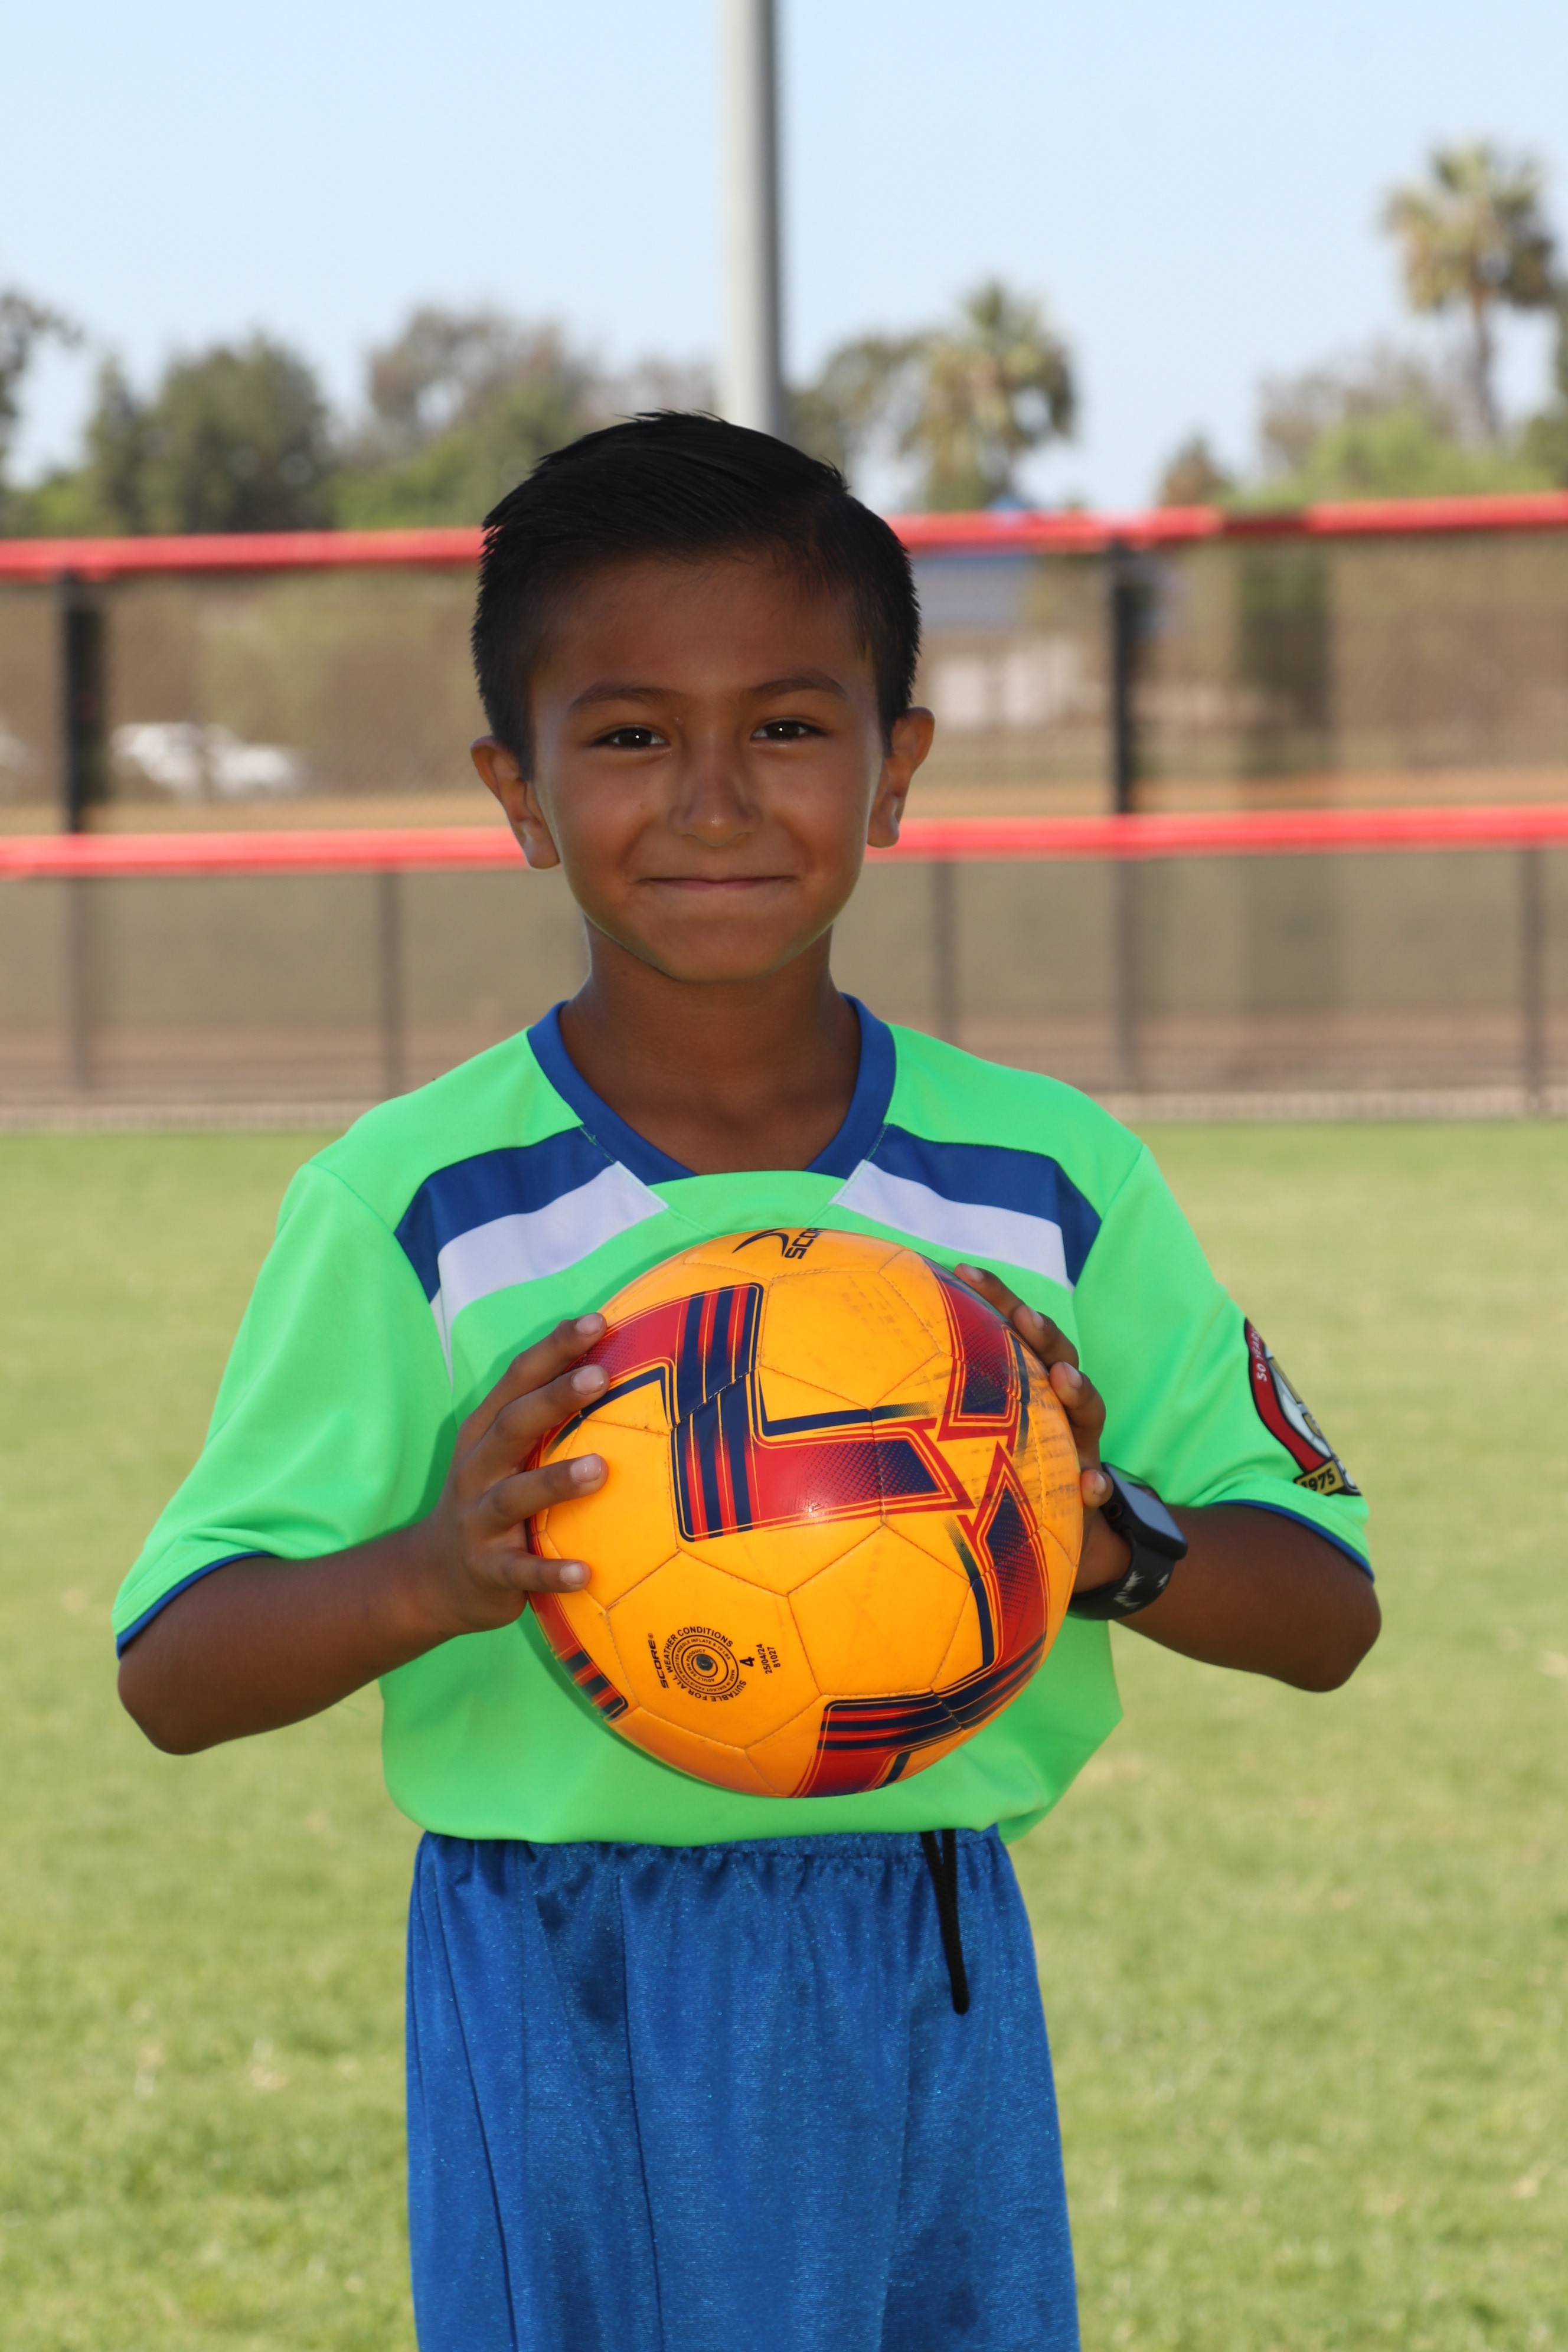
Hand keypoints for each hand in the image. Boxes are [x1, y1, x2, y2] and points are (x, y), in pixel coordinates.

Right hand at [418, 1314, 610, 1634]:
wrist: (432, 1577)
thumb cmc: (490, 1499)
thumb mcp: (505, 1453)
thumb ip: (546, 1417)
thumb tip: (613, 1365)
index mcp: (486, 1432)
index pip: (518, 1379)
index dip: (555, 1348)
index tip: (598, 1321)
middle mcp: (478, 1469)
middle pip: (514, 1425)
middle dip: (555, 1398)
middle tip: (600, 1376)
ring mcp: (478, 1519)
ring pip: (515, 1495)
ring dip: (556, 1481)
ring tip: (600, 1469)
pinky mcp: (486, 1569)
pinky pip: (519, 1571)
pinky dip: (549, 1571)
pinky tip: (584, 1573)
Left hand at [953, 1266, 1130, 1593]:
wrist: (1046, 1532)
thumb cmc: (989, 1468)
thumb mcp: (960, 1431)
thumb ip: (927, 1396)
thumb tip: (850, 1363)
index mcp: (1026, 1383)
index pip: (1012, 1328)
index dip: (993, 1296)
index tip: (961, 1269)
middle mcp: (1056, 1407)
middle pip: (1058, 1356)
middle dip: (1043, 1333)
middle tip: (1024, 1316)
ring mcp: (1077, 1446)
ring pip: (1087, 1412)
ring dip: (1079, 1391)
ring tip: (1065, 1377)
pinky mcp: (1085, 1492)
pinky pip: (1096, 1487)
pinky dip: (1096, 1483)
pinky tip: (1091, 1484)